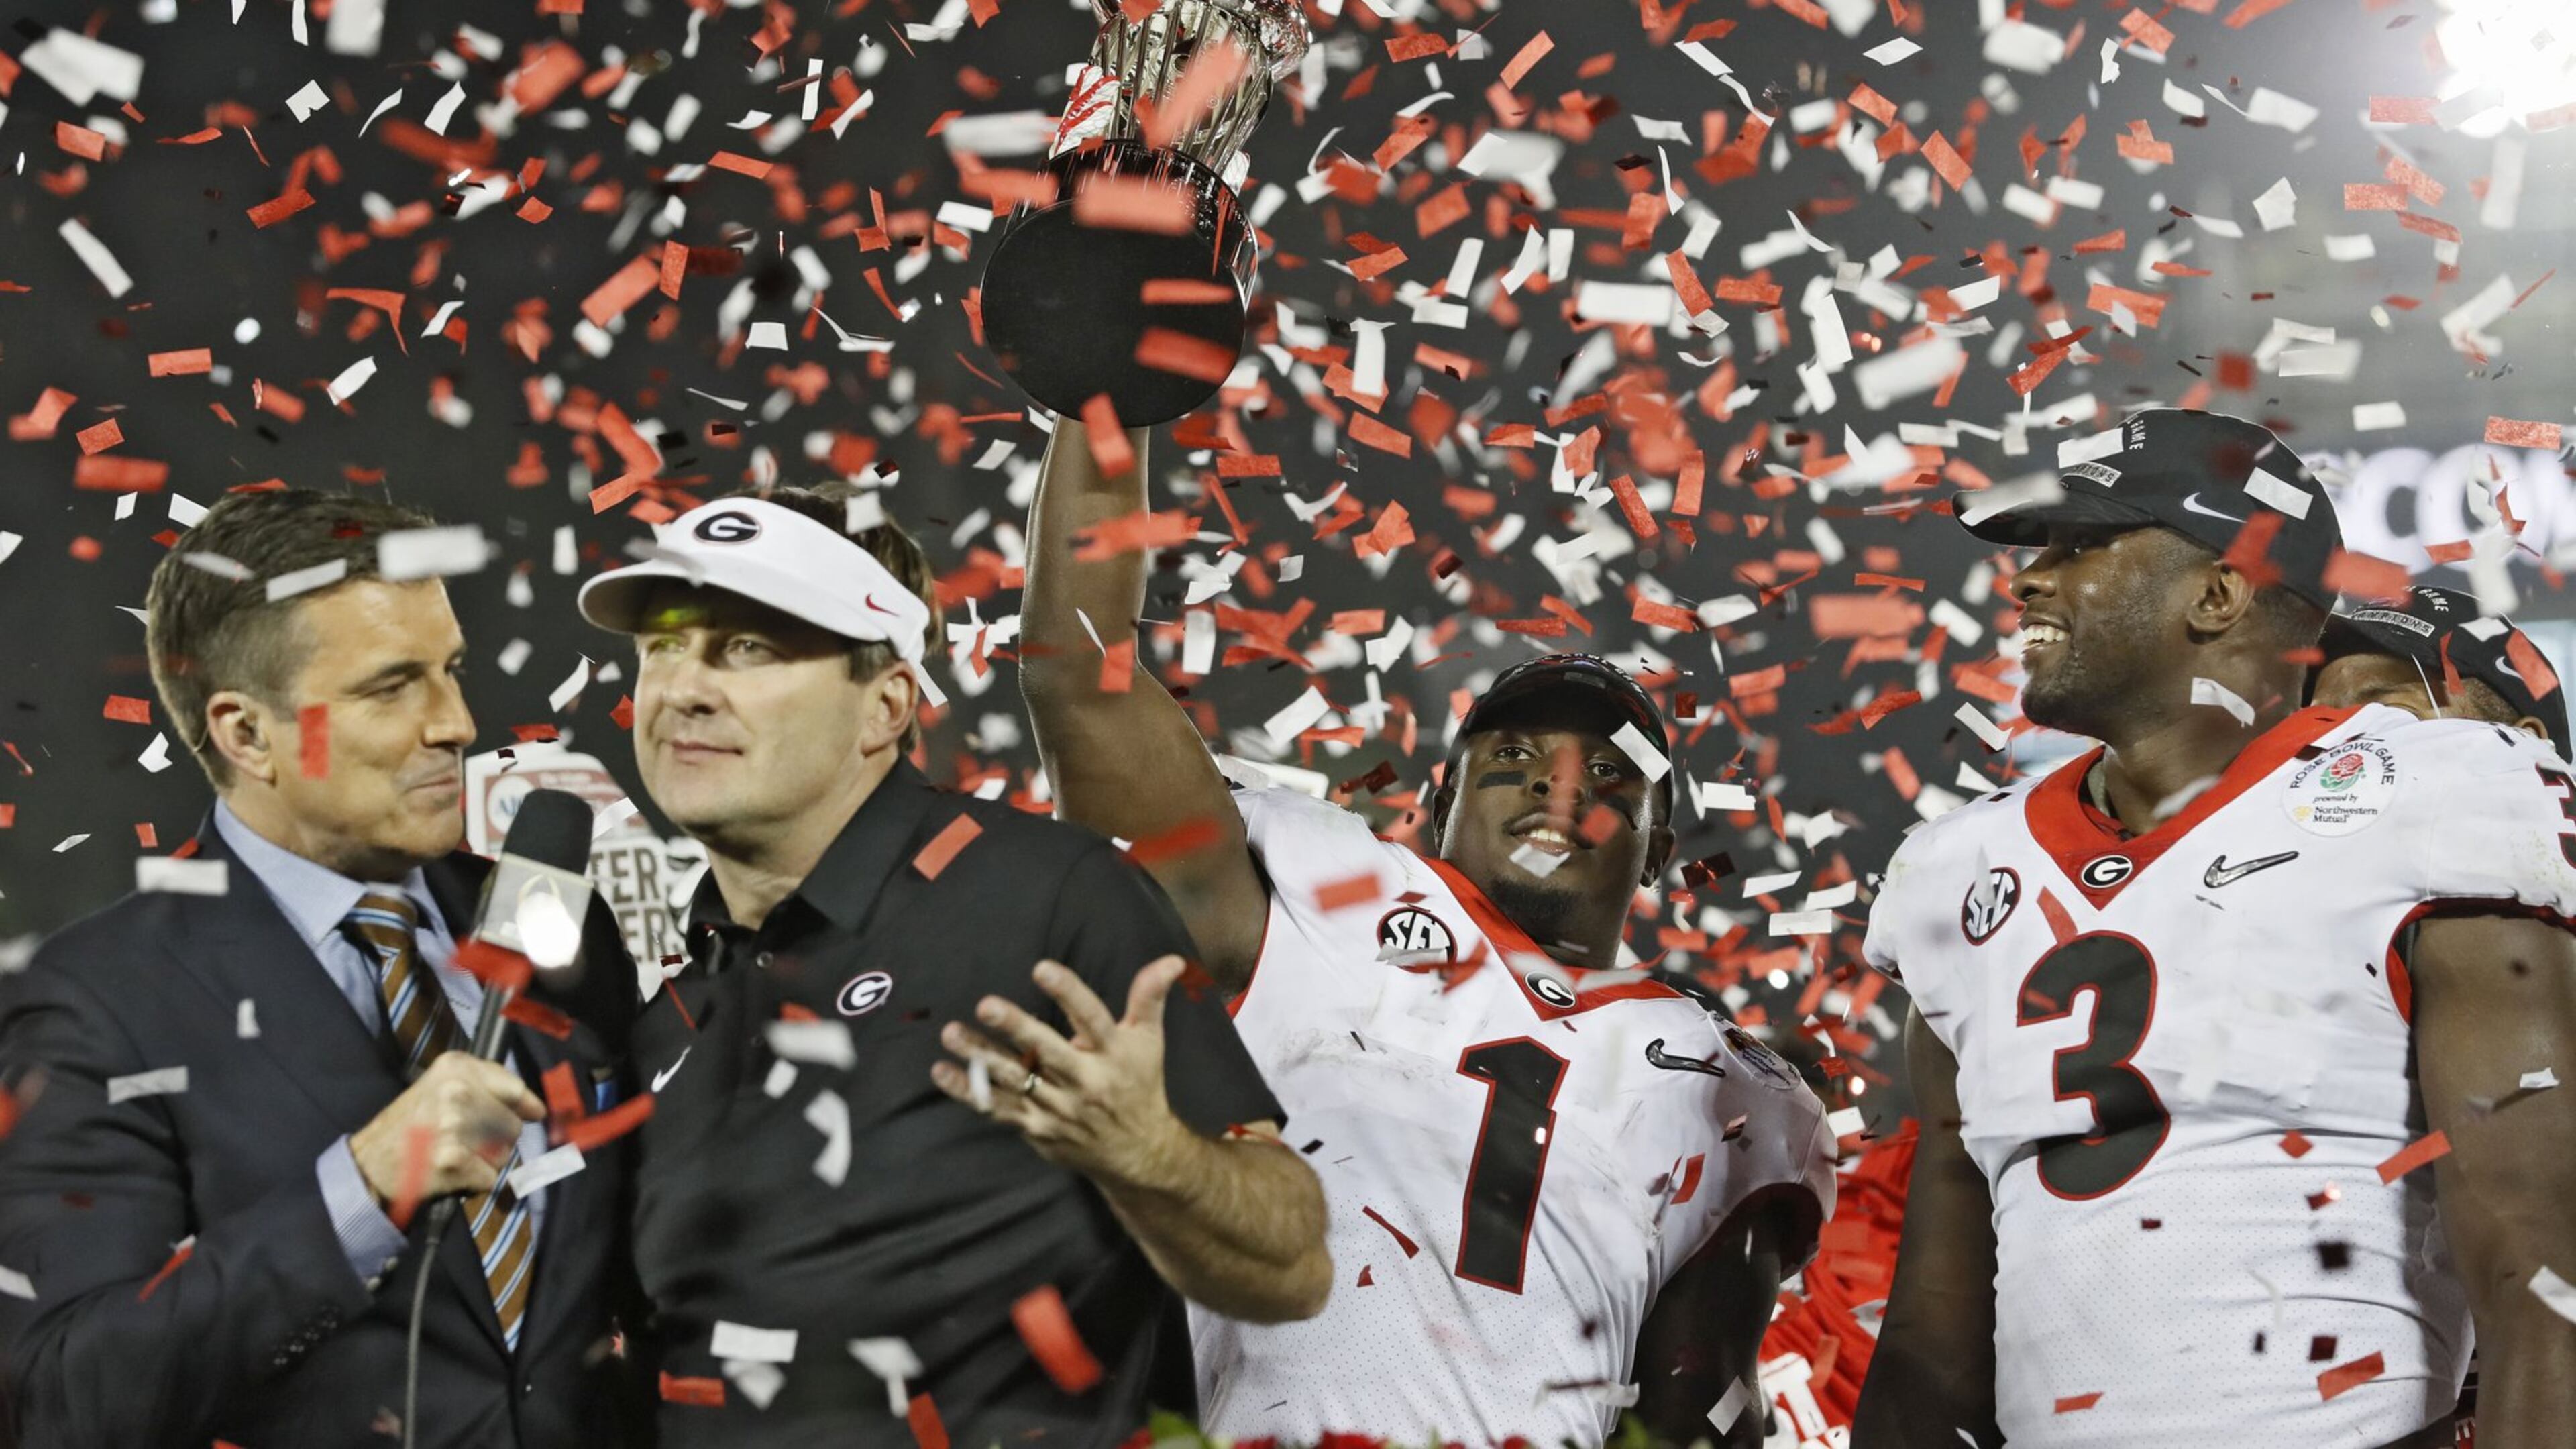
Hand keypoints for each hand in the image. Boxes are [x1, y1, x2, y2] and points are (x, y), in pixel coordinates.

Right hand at [348, 1051, 542, 1208]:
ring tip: (455, 1155)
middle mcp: (457, 1091)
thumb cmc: (411, 1124)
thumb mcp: (442, 1085)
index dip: (525, 1107)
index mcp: (456, 1067)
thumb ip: (488, 1085)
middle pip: (512, 1125)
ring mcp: (454, 1125)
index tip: (530, 1114)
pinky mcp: (452, 1160)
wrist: (367, 1164)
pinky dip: (473, 1183)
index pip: (516, 1089)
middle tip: (465, 1141)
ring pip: (504, 1153)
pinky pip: (489, 1178)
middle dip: (497, 1139)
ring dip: (486, 1161)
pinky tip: (448, 1173)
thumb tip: (537, 1108)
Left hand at [933, 956, 1193, 1191]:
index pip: (1091, 1018)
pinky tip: (944, 1071)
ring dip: (981, 1056)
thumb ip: (1150, 997)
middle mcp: (1085, 1082)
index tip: (1042, 968)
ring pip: (1015, 1080)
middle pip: (1047, 1051)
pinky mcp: (1037, 1128)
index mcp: (1113, 1054)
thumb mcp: (1149, 1040)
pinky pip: (998, 1108)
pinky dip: (969, 1092)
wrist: (1139, 1154)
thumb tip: (1172, 960)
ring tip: (951, 1033)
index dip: (1068, 992)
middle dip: (1016, 1028)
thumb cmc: (1140, 1085)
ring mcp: (1058, 1109)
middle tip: (986, 1004)